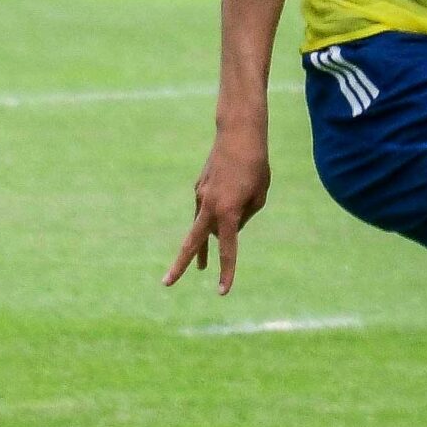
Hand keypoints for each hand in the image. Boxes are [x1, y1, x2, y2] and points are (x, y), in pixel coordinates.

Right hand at [164, 132, 270, 294]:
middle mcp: (210, 206)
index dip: (226, 271)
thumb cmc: (256, 166)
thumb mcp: (259, 197)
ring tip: (200, 268)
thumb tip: (225, 229)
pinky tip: (228, 201)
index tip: (222, 292)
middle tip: (167, 284)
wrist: (239, 135)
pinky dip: (215, 215)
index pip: (227, 248)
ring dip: (202, 246)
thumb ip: (244, 217)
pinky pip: (207, 209)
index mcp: (228, 212)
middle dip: (181, 264)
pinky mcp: (199, 188)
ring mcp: (201, 196)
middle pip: (192, 241)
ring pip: (201, 226)